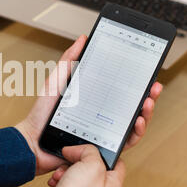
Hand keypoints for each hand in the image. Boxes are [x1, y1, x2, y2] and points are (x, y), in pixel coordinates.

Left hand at [16, 35, 162, 174]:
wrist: (33, 141)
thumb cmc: (42, 114)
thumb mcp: (56, 82)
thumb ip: (69, 61)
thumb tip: (83, 39)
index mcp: (94, 99)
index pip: (120, 89)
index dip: (135, 81)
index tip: (145, 70)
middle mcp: (102, 115)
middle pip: (131, 105)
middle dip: (147, 95)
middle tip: (154, 86)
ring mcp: (103, 131)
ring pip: (132, 122)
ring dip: (146, 112)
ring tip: (148, 101)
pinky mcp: (102, 146)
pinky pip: (125, 141)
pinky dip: (136, 132)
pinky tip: (138, 120)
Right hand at [25, 144, 124, 186]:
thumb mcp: (91, 164)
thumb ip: (91, 151)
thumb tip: (82, 149)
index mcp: (113, 184)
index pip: (117, 162)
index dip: (105, 152)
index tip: (94, 146)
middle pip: (93, 164)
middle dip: (79, 159)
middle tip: (73, 158)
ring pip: (77, 170)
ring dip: (67, 167)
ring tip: (64, 172)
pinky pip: (66, 178)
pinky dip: (60, 176)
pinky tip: (58, 180)